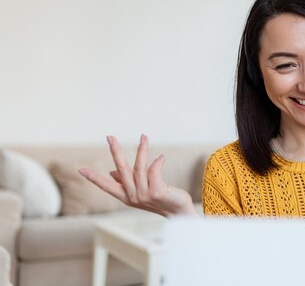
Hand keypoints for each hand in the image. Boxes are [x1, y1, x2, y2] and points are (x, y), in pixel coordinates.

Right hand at [78, 134, 195, 216]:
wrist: (179, 212)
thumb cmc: (161, 199)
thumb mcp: (141, 192)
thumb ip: (127, 183)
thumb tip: (112, 173)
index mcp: (126, 197)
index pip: (106, 186)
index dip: (94, 178)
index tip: (80, 170)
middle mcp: (133, 196)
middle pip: (121, 170)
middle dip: (115, 151)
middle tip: (109, 137)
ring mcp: (144, 195)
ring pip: (139, 167)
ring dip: (141, 150)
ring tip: (143, 137)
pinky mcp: (156, 192)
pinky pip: (154, 170)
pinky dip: (157, 161)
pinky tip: (162, 157)